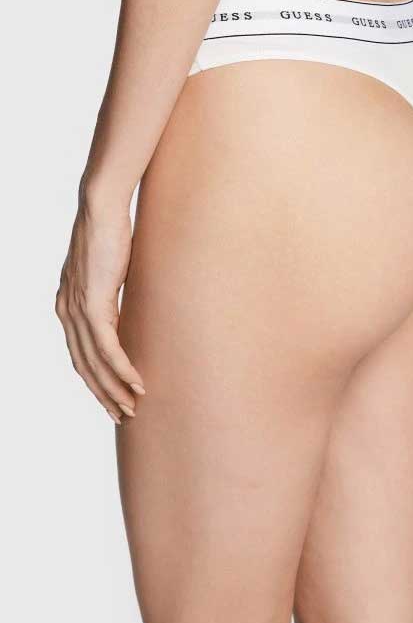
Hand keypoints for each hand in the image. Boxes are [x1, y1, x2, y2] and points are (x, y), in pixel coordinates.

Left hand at [56, 200, 144, 423]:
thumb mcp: (109, 271)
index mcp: (66, 305)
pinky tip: (137, 383)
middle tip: (122, 415)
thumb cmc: (109, 232)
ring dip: (114, 388)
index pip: (79, 354)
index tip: (112, 398)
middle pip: (83, 365)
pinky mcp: (92, 303)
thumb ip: (111, 293)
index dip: (95, 380)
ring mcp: (76, 309)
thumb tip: (129, 307)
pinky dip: (122, 369)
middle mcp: (66, 311)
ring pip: (94, 362)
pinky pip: (107, 347)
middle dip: (103, 394)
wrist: (100, 207)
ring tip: (132, 407)